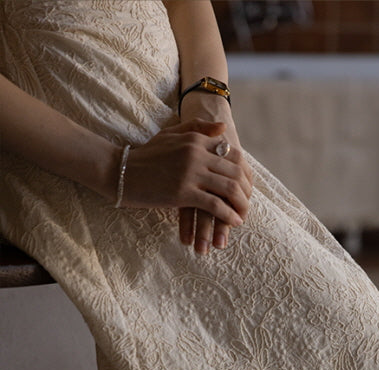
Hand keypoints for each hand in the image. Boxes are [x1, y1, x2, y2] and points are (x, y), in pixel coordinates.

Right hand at [122, 119, 251, 252]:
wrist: (120, 171)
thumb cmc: (146, 155)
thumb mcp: (171, 134)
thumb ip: (198, 128)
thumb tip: (224, 128)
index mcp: (195, 139)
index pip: (233, 155)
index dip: (245, 173)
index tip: (247, 187)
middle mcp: (196, 153)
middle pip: (236, 172)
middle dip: (247, 191)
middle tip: (247, 204)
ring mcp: (190, 173)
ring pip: (229, 189)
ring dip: (241, 205)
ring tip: (242, 215)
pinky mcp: (184, 193)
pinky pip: (215, 205)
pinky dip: (228, 215)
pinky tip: (233, 222)